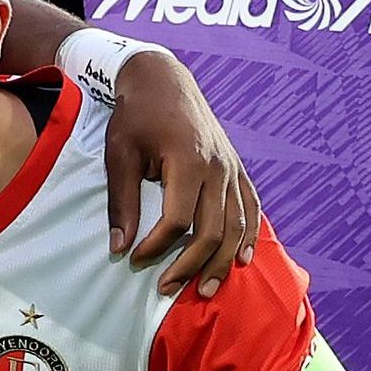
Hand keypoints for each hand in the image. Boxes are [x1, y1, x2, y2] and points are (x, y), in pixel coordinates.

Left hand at [101, 47, 258, 295]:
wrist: (163, 80)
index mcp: (188, 162)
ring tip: (206, 290)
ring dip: (222, 261)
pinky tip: (242, 259)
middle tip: (166, 290)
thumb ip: (122, 203)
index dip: (157, 247)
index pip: (177, 220)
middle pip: (213, 230)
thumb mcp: (119, 155)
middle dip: (190, 265)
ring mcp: (232, 168)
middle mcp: (219, 168)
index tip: (135, 260)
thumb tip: (119, 248)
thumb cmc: (136, 116)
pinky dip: (248, 235)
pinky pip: (250, 207)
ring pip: (236, 225)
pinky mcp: (237, 168)